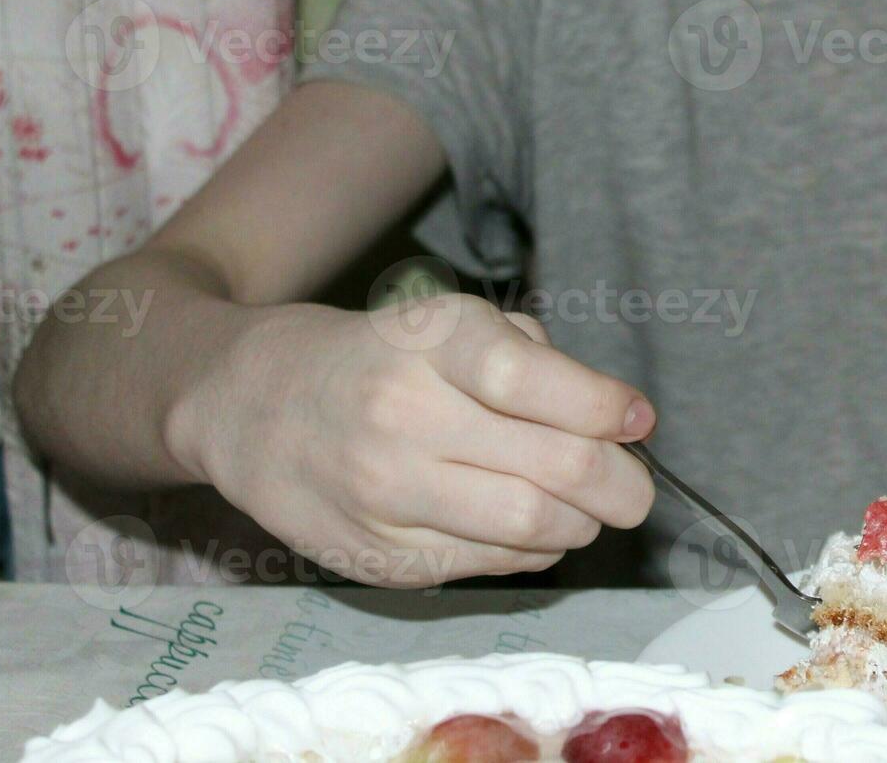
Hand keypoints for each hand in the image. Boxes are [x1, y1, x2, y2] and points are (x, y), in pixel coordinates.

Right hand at [175, 294, 656, 586]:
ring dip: (583, 524)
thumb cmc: (381, 359)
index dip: (606, 408)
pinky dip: (534, 549)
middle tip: (637, 490)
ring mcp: (385, 493)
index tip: (637, 420)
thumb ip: (535, 360)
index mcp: (428, 343)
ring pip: (533, 528)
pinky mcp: (379, 557)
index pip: (533, 380)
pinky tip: (531, 527)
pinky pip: (492, 563)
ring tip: (587, 508)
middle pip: (555, 468)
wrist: (249, 404)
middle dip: (623, 486)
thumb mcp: (449, 323)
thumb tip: (622, 420)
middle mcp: (402, 416)